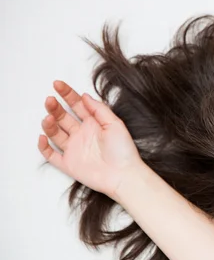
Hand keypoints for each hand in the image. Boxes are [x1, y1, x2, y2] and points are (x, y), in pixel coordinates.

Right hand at [38, 80, 143, 199]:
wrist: (124, 175)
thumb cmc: (123, 150)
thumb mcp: (115, 124)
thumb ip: (99, 109)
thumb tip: (85, 96)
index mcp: (93, 123)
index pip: (77, 105)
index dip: (67, 94)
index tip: (58, 84)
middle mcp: (82, 134)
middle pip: (63, 117)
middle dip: (55, 107)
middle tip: (50, 100)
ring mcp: (74, 149)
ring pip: (55, 133)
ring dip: (49, 124)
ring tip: (48, 117)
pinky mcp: (69, 164)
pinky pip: (51, 155)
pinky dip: (44, 147)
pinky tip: (43, 137)